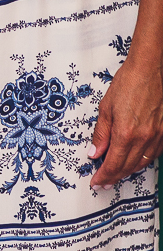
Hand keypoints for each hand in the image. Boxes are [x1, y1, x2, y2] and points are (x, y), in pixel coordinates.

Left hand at [89, 53, 162, 187]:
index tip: (97, 182)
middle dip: (114, 177)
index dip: (103, 176)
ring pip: (144, 162)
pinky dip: (144, 159)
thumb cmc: (129, 83)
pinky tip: (136, 160)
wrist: (150, 68)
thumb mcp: (105, 109)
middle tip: (104, 182)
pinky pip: (156, 152)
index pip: (113, 164)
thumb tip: (94, 152)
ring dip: (129, 170)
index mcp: (126, 133)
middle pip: (128, 166)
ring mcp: (158, 134)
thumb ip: (100, 134)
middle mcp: (144, 137)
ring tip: (117, 174)